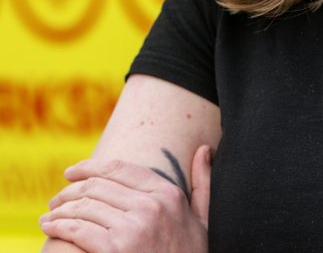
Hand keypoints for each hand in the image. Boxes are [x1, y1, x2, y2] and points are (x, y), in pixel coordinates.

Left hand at [39, 146, 212, 252]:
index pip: (120, 168)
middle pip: (97, 186)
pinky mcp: (114, 250)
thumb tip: (204, 149)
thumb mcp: (203, 219)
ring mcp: (133, 228)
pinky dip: (59, 226)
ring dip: (60, 209)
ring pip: (84, 206)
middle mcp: (151, 206)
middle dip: (70, 190)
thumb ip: (203, 183)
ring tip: (49, 215)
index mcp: (169, 193)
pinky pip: (78, 229)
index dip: (90, 166)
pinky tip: (50, 227)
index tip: (72, 172)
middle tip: (55, 199)